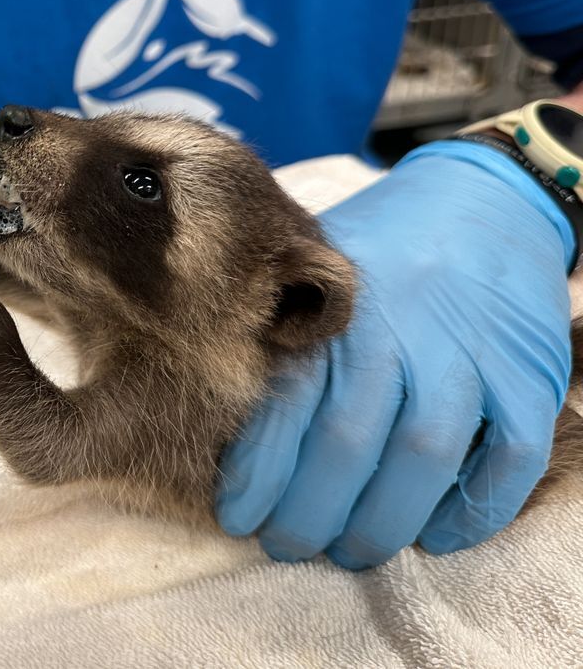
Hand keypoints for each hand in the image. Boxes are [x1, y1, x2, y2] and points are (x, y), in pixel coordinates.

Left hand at [217, 140, 573, 567]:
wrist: (483, 196)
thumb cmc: (380, 244)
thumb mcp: (315, 264)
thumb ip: (280, 326)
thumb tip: (220, 401)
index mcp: (335, 313)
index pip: (286, 411)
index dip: (259, 478)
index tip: (238, 518)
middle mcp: (398, 336)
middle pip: (347, 448)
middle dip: (310, 516)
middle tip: (288, 546)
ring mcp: (468, 358)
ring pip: (422, 460)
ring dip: (383, 523)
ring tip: (350, 551)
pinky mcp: (527, 378)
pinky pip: (507, 459)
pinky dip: (474, 509)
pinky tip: (438, 536)